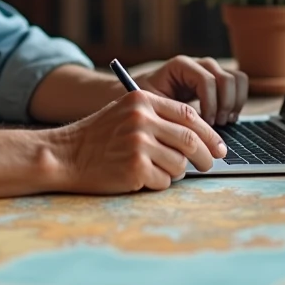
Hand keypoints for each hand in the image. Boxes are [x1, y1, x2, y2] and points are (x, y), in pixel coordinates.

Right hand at [48, 91, 227, 193]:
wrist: (65, 155)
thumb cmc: (98, 136)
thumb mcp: (126, 112)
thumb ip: (158, 117)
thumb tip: (201, 136)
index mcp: (142, 101)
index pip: (189, 115)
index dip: (210, 133)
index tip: (219, 147)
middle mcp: (142, 119)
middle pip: (191, 141)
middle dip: (206, 157)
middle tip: (209, 166)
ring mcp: (138, 144)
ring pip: (180, 164)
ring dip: (174, 172)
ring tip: (154, 170)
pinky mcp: (135, 168)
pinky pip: (164, 182)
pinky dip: (157, 184)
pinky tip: (139, 178)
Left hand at [135, 55, 248, 126]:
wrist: (145, 96)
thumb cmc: (147, 102)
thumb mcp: (155, 106)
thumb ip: (174, 112)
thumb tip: (196, 127)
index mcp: (181, 65)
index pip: (206, 80)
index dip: (210, 103)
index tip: (206, 123)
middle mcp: (199, 63)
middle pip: (226, 78)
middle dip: (225, 104)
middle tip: (217, 124)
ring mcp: (211, 70)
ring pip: (237, 78)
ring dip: (235, 102)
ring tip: (224, 121)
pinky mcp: (218, 79)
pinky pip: (239, 84)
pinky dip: (239, 101)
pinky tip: (227, 117)